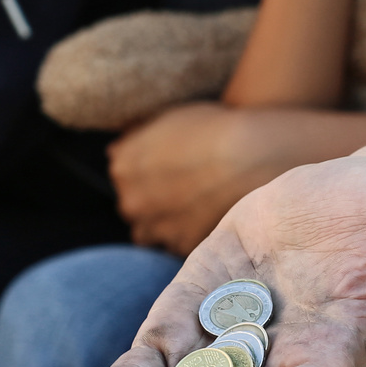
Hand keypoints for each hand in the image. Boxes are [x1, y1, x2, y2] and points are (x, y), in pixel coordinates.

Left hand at [108, 103, 270, 253]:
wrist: (250, 155)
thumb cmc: (212, 128)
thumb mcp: (166, 119)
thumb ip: (134, 138)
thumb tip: (115, 151)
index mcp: (123, 168)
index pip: (124, 177)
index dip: (147, 174)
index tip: (170, 170)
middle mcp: (132, 203)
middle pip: (134, 208)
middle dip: (151, 202)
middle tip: (183, 190)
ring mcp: (157, 229)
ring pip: (151, 233)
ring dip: (164, 224)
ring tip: (193, 209)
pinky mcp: (183, 247)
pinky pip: (179, 245)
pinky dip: (189, 235)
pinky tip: (207, 218)